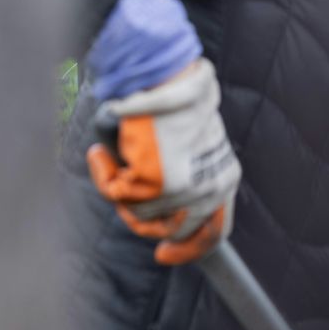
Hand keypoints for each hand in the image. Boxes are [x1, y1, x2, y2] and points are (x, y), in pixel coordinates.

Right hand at [86, 58, 240, 265]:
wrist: (164, 73)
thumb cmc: (175, 101)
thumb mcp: (194, 145)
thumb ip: (186, 178)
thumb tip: (160, 214)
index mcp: (225, 178)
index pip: (215, 232)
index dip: (189, 250)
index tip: (164, 256)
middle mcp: (211, 188)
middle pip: (171, 231)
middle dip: (142, 220)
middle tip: (122, 195)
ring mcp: (185, 189)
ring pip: (139, 213)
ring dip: (120, 187)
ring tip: (115, 155)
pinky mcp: (156, 181)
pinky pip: (116, 195)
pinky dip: (104, 174)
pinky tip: (103, 153)